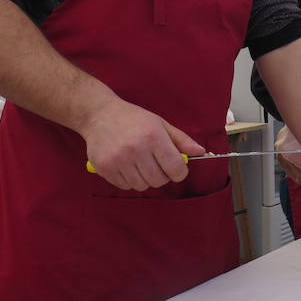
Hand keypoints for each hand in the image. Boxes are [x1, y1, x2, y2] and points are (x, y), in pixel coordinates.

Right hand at [79, 100, 204, 190]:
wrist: (99, 114)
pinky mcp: (104, 169)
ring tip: (141, 164)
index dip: (180, 172)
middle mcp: (136, 150)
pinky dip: (130, 180)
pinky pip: (125, 186)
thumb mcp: (161, 124)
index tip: (177, 168)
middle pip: (159, 180)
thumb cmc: (134, 118)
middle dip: (163, 175)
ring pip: (142, 186)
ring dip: (145, 179)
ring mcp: (118, 161)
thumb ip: (181, 140)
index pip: (175, 168)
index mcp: (153, 137)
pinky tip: (128, 166)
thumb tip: (200, 152)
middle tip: (157, 164)